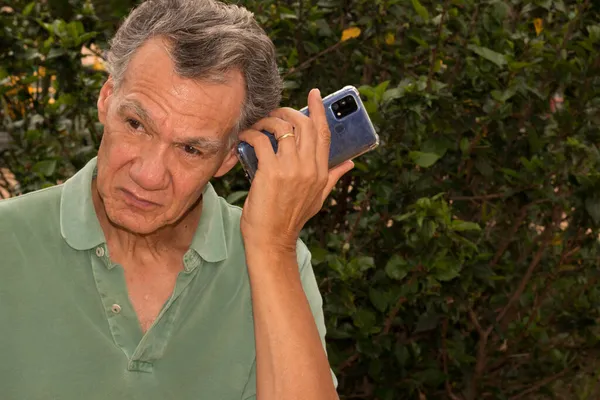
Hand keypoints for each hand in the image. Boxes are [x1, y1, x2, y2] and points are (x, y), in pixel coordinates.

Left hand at [239, 88, 353, 253]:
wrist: (272, 240)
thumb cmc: (291, 219)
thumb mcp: (318, 198)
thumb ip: (333, 177)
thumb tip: (350, 163)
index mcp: (321, 172)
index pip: (323, 133)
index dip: (319, 110)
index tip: (314, 93)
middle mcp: (309, 168)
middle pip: (303, 125)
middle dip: (288, 112)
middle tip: (275, 112)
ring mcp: (291, 169)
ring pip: (282, 128)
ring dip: (267, 121)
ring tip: (258, 125)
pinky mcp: (271, 172)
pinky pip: (261, 141)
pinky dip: (251, 134)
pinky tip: (245, 136)